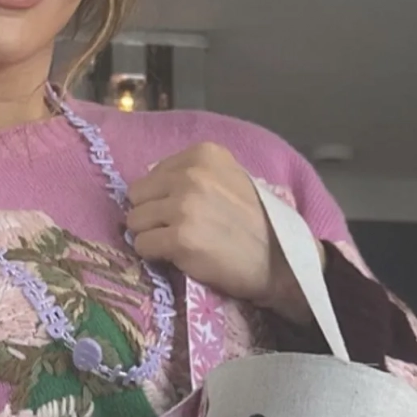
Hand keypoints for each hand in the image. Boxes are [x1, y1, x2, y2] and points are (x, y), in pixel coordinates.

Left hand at [126, 143, 322, 322]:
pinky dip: (154, 255)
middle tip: (177, 229)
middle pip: (137, 196)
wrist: (281, 262)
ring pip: (135, 221)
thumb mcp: (228, 178)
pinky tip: (178, 256)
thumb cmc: (254, 222)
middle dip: (152, 214)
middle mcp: (191, 174)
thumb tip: (147, 182)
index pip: (151, 175)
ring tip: (180, 243)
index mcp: (203, 154)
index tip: (184, 212)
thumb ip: (191, 174)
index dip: (161, 197)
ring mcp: (184, 205)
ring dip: (152, 235)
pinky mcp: (179, 238)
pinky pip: (141, 245)